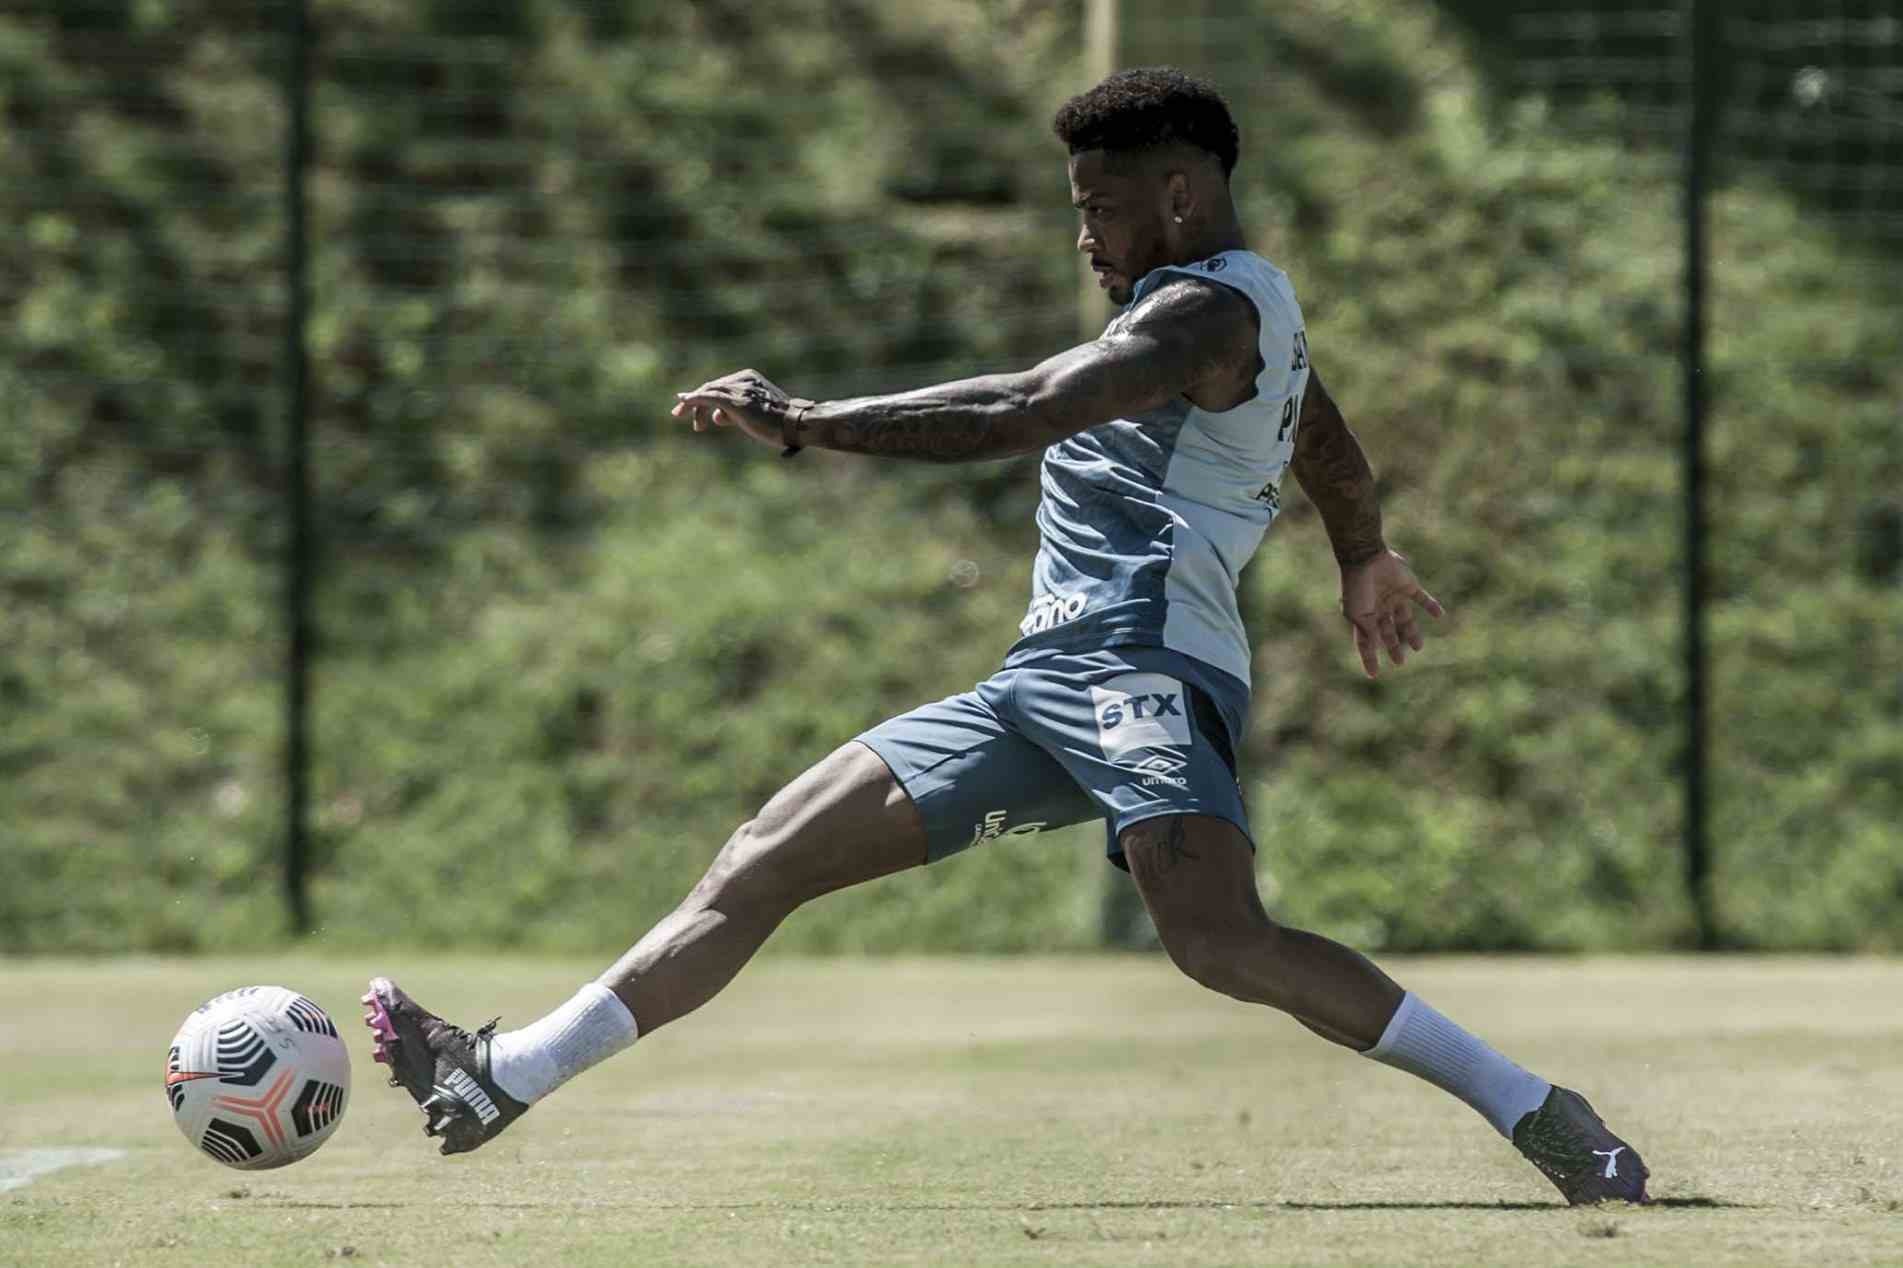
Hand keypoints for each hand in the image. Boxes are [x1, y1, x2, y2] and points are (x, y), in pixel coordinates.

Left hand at [671, 369, 809, 450]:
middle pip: (712, 387)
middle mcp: (743, 379)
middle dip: (695, 401)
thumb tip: (717, 416)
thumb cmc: (780, 423)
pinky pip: (708, 397)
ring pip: (708, 392)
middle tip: (679, 413)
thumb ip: (736, 411)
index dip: (705, 397)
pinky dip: (693, 399)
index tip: (695, 409)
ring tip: (691, 423)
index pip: (721, 385)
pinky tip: (683, 403)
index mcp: (750, 378)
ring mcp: (738, 389)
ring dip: (693, 406)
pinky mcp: (734, 401)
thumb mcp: (757, 413)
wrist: (795, 424)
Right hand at [1339, 549, 1445, 678]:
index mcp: (1364, 615)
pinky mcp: (1409, 585)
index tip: (1374, 675)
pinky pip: (1422, 598)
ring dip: (1412, 632)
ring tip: (1418, 647)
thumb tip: (1375, 647)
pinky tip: (1440, 615)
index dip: (1369, 658)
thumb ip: (1368, 632)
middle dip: (1393, 647)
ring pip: (1405, 619)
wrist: (1365, 557)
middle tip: (1400, 662)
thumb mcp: (1358, 614)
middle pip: (1388, 632)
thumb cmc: (1357, 587)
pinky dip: (1431, 606)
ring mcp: (1394, 596)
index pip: (1366, 642)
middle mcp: (1379, 608)